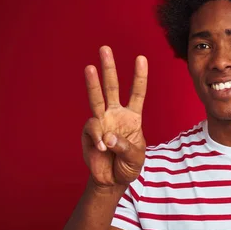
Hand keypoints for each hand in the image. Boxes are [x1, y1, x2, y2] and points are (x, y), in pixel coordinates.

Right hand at [82, 45, 147, 187]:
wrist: (112, 181)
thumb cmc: (128, 167)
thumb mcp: (136, 158)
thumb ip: (125, 146)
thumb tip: (107, 136)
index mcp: (132, 117)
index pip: (137, 93)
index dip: (139, 77)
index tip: (141, 58)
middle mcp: (115, 115)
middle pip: (112, 88)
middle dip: (109, 68)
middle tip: (105, 48)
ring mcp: (101, 122)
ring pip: (96, 98)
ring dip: (93, 83)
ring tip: (89, 67)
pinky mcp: (90, 132)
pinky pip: (93, 128)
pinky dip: (98, 137)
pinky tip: (101, 148)